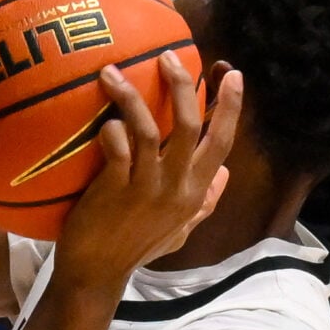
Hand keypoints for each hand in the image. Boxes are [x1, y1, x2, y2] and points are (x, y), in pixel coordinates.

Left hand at [53, 60, 243, 285]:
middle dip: (184, 85)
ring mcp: (147, 189)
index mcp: (195, 193)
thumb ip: (205, 202)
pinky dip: (112, 129)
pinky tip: (102, 118)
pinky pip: (118, 149)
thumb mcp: (180, 229)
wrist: (97, 273)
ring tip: (113, 72)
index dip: (230, 107)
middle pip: (191, 126)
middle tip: (169, 56)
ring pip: (151, 130)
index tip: (232, 73)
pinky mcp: (115, 191)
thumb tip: (226, 173)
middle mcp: (177, 187)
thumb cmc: (136, 248)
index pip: (222, 144)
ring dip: (133, 96)